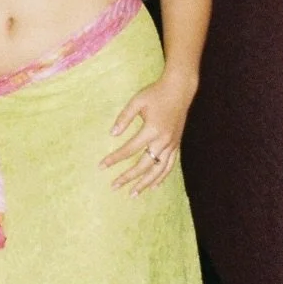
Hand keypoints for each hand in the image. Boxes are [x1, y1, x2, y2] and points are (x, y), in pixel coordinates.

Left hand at [101, 74, 194, 195]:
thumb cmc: (156, 93)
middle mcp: (163, 141)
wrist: (180, 89)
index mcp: (152, 130)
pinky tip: (153, 186)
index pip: (129, 149)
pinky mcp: (176, 145)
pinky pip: (169, 166)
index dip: (114, 158)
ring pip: (158, 170)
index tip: (102, 165)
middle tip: (114, 186)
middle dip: (128, 177)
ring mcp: (171, 145)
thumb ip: (124, 118)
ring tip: (133, 193)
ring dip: (144, 183)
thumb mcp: (137, 101)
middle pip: (143, 165)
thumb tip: (112, 134)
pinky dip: (161, 177)